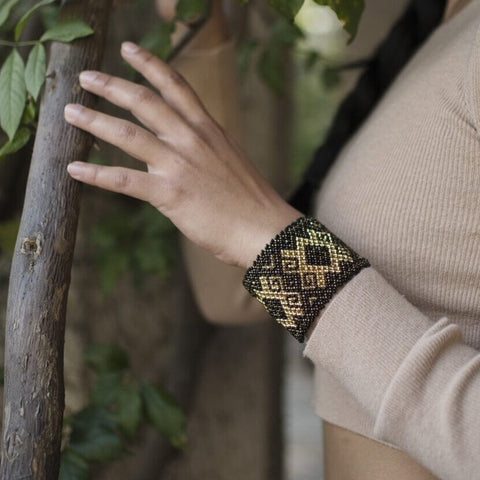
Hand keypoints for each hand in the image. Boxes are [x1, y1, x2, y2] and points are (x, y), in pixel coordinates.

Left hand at [64, 42, 300, 268]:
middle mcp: (192, 140)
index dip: (150, 64)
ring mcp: (180, 165)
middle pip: (145, 102)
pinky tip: (74, 169)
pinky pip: (125, 180)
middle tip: (86, 77)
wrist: (265, 230)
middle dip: (111, 86)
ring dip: (95, 121)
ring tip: (71, 112)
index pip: (177, 86)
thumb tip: (173, 154)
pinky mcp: (170, 194)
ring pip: (128, 135)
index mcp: (209, 130)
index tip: (129, 49)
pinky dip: (96, 174)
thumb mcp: (229, 162)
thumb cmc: (250, 201)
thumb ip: (201, 151)